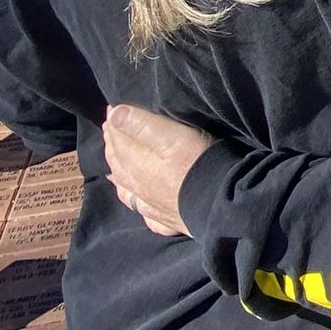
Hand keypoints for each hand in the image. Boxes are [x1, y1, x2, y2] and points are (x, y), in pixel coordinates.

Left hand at [101, 102, 212, 238]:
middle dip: (112, 144)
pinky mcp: (165, 219)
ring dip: (117, 172)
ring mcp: (150, 205)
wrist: (220, 204)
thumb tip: (114, 114)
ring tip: (114, 164)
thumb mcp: (170, 135)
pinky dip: (135, 202)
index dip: (113, 122)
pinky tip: (136, 201)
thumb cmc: (196, 163)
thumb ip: (140, 124)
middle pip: (118, 163)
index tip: (110, 109)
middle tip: (110, 129)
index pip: (117, 139)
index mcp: (137, 163)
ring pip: (125, 187)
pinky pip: (143, 211)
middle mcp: (138, 185)